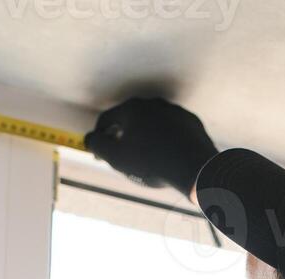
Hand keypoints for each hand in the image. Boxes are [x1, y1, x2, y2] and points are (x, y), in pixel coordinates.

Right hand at [84, 96, 215, 196]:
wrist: (194, 168)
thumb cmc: (152, 162)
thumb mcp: (116, 157)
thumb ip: (97, 144)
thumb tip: (90, 138)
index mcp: (132, 109)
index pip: (107, 120)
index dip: (99, 137)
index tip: (99, 152)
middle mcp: (154, 104)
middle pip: (130, 120)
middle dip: (123, 136)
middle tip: (122, 156)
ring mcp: (175, 112)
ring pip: (153, 124)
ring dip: (146, 137)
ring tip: (145, 157)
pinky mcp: (191, 123)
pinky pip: (173, 131)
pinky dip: (166, 140)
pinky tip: (166, 156)